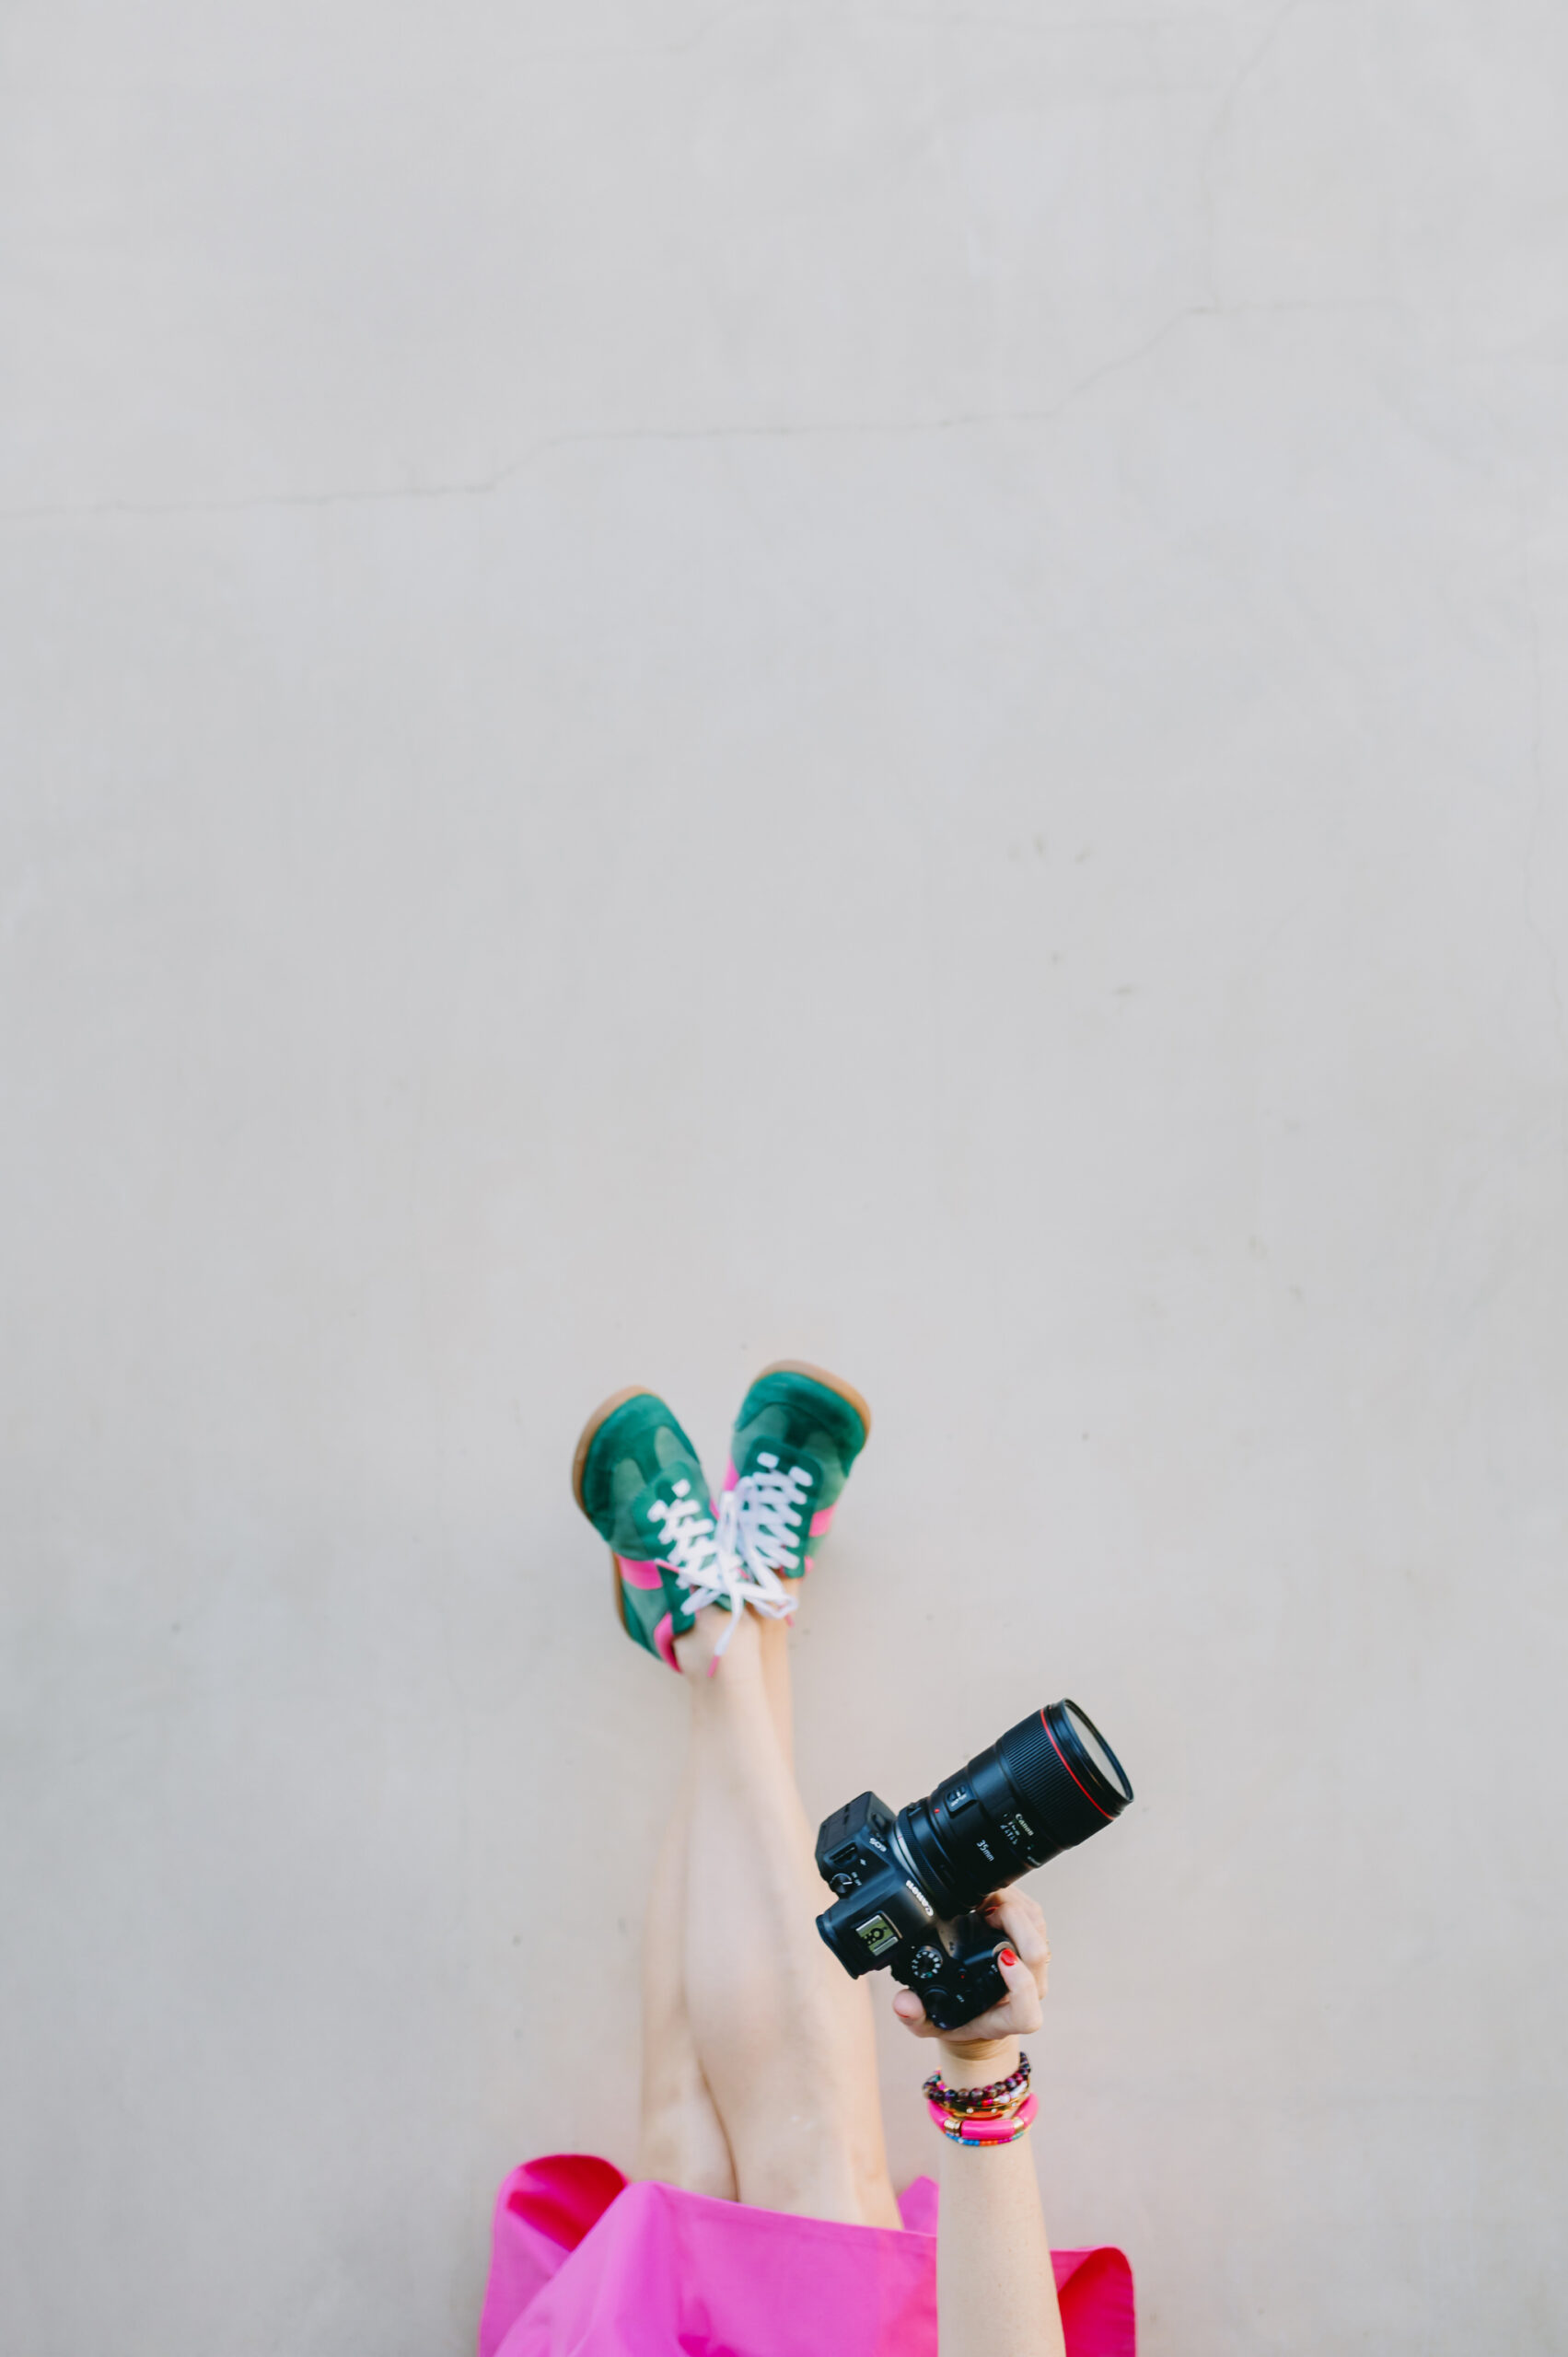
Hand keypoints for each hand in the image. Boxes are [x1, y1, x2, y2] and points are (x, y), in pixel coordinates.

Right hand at [891, 1889, 1049, 2048]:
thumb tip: (903, 2002)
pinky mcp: (1034, 1946)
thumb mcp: (928, 2023)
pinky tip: (990, 1899)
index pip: (1025, 2008)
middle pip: (1037, 1954)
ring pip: (1037, 1929)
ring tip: (981, 1901)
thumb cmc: (959, 2019)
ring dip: (1013, 1907)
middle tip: (982, 1912)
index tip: (1002, 1957)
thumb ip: (913, 2016)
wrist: (979, 2014)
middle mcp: (1027, 1992)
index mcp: (1006, 2018)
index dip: (1020, 1983)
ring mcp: (1035, 1969)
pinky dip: (1015, 1901)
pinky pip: (1035, 1918)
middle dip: (1013, 1923)